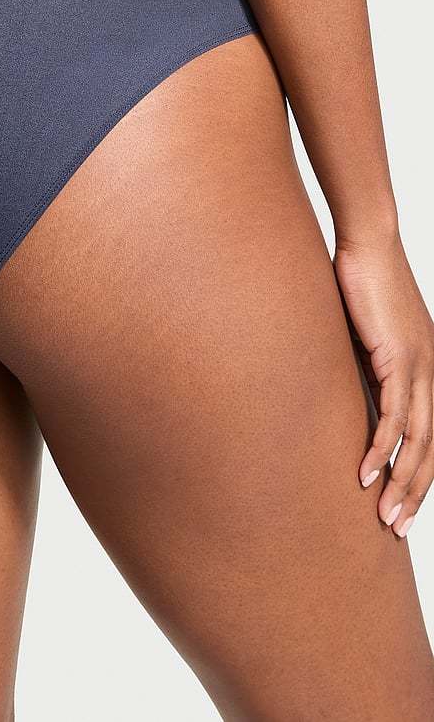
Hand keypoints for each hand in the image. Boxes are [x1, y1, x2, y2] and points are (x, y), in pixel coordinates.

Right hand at [334, 233, 433, 536]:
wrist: (368, 245)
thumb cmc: (361, 285)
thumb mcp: (366, 339)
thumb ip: (365, 370)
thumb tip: (347, 396)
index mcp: (428, 371)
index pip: (432, 438)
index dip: (419, 477)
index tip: (400, 507)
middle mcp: (433, 372)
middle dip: (415, 493)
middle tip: (394, 528)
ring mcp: (422, 365)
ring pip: (420, 439)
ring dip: (402, 482)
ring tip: (384, 515)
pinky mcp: (400, 355)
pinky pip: (396, 413)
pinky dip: (383, 447)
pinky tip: (367, 472)